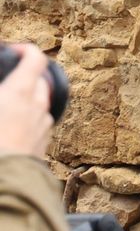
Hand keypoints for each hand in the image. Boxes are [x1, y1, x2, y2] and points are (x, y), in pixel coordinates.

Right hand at [0, 43, 53, 157]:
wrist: (5, 180)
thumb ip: (2, 92)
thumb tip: (5, 95)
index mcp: (20, 93)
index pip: (36, 59)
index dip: (27, 50)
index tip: (14, 51)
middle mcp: (38, 107)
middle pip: (39, 82)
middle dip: (24, 78)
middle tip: (5, 83)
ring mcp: (44, 127)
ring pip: (40, 105)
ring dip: (27, 101)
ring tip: (5, 108)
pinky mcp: (44, 145)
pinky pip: (39, 125)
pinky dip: (29, 121)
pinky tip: (10, 129)